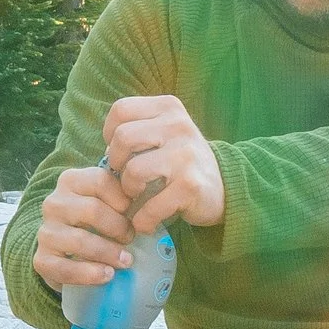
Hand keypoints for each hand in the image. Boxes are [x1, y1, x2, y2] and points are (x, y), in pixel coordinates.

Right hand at [31, 163, 133, 293]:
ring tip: (126, 261)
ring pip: (79, 240)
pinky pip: (64, 268)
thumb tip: (153, 202)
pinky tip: (107, 276)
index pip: (101, 181)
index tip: (137, 214)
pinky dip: (89, 274)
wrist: (66, 250)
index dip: (124, 199)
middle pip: (92, 210)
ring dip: (107, 252)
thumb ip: (125, 196)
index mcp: (71, 180)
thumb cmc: (97, 221)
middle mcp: (54, 202)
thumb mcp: (108, 202)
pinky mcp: (41, 259)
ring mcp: (46, 231)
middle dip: (118, 227)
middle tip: (132, 238)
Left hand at [100, 94, 225, 234]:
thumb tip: (106, 154)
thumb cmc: (181, 162)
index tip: (121, 152)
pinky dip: (143, 219)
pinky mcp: (190, 185)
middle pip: (122, 138)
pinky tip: (148, 221)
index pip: (121, 109)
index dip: (110, 134)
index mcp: (169, 107)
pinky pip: (150, 205)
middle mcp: (179, 125)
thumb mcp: (163, 134)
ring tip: (138, 198)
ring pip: (133, 171)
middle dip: (117, 164)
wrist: (223, 188)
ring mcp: (186, 155)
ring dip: (129, 191)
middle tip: (128, 178)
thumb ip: (136, 134)